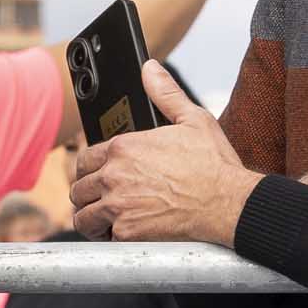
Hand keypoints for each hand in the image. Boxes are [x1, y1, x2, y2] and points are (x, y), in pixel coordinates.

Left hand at [69, 64, 259, 243]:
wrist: (228, 203)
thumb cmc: (214, 165)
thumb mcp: (192, 119)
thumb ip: (165, 93)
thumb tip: (150, 69)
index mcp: (124, 148)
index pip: (84, 159)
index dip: (89, 170)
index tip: (97, 176)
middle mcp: (115, 175)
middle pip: (79, 188)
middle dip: (88, 195)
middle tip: (101, 200)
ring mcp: (118, 206)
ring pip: (83, 216)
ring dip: (91, 218)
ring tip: (104, 220)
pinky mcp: (127, 233)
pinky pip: (103, 238)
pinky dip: (109, 238)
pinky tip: (121, 234)